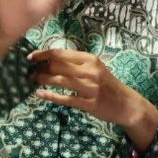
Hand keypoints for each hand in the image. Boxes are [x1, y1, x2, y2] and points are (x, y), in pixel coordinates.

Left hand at [28, 47, 157, 149]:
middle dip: (40, 68)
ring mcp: (90, 88)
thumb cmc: (107, 84)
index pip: (60, 53)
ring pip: (60, 80)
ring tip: (33, 81)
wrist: (126, 104)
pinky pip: (66, 98)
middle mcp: (90, 71)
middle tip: (31, 72)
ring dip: (42, 80)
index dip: (42, 54)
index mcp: (90, 59)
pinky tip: (40, 93)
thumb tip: (49, 59)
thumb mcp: (95, 67)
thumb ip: (76, 63)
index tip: (30, 57)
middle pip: (57, 65)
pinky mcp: (90, 104)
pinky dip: (50, 96)